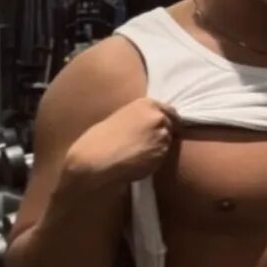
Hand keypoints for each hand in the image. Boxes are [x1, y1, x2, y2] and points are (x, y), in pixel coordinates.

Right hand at [62, 98, 176, 191]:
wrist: (96, 160)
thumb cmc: (99, 139)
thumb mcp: (120, 117)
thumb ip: (139, 118)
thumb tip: (145, 125)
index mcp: (146, 104)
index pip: (170, 111)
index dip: (168, 120)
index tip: (165, 126)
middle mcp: (158, 118)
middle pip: (171, 126)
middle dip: (163, 132)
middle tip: (149, 142)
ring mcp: (162, 137)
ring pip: (167, 142)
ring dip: (159, 147)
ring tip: (140, 153)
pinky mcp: (162, 156)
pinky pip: (162, 157)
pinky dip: (155, 159)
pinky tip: (140, 161)